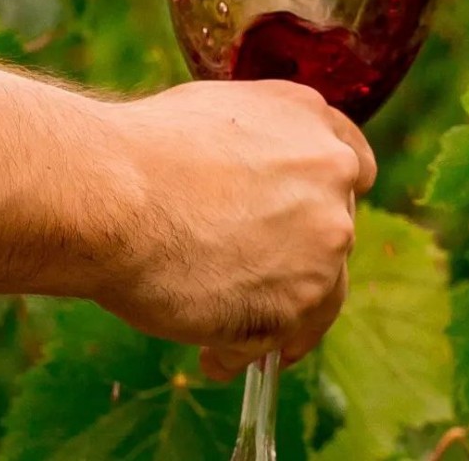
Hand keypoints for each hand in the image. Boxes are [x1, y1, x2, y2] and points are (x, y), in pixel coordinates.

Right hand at [83, 80, 375, 379]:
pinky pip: (282, 337)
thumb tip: (253, 175)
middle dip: (292, 256)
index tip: (304, 223)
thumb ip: (261, 143)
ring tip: (216, 329)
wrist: (115, 192)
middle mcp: (333, 175)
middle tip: (238, 277)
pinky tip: (210, 354)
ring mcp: (324, 240)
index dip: (325, 199)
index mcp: (313, 122)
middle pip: (332, 232)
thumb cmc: (143, 150)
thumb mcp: (218, 114)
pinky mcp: (300, 301)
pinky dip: (248, 349)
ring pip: (316, 291)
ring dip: (273, 311)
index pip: (354, 168)